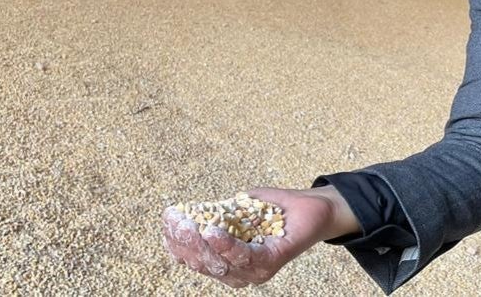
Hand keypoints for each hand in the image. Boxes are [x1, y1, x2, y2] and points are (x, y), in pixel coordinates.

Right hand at [160, 186, 357, 287]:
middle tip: (174, 219)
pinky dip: (226, 246)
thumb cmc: (275, 210)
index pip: (194, 258)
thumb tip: (189, 211)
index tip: (165, 219)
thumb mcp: (239, 208)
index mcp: (226, 262)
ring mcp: (255, 271)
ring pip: (220, 263)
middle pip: (203, 263)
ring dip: (201, 244)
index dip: (176, 241)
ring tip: (190, 224)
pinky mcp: (272, 263)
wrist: (314, 208)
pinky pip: (245, 258)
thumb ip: (216, 213)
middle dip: (184, 241)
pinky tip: (213, 232)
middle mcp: (238, 272)